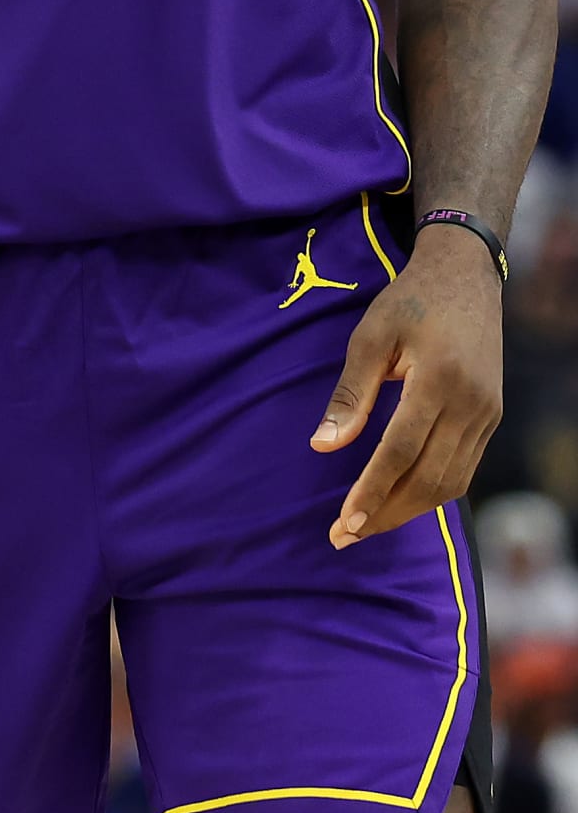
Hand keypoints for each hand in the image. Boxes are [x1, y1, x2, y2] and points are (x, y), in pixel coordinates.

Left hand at [312, 224, 502, 548]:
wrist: (466, 277)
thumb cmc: (409, 301)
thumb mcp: (370, 336)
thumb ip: (350, 393)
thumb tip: (323, 445)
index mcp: (439, 379)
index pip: (402, 451)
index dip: (372, 490)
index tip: (345, 521)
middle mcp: (471, 404)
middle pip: (429, 478)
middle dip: (385, 512)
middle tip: (344, 535)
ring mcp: (486, 414)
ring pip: (450, 481)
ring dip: (407, 510)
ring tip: (366, 525)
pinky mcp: (490, 418)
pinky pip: (463, 469)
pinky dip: (431, 491)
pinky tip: (399, 500)